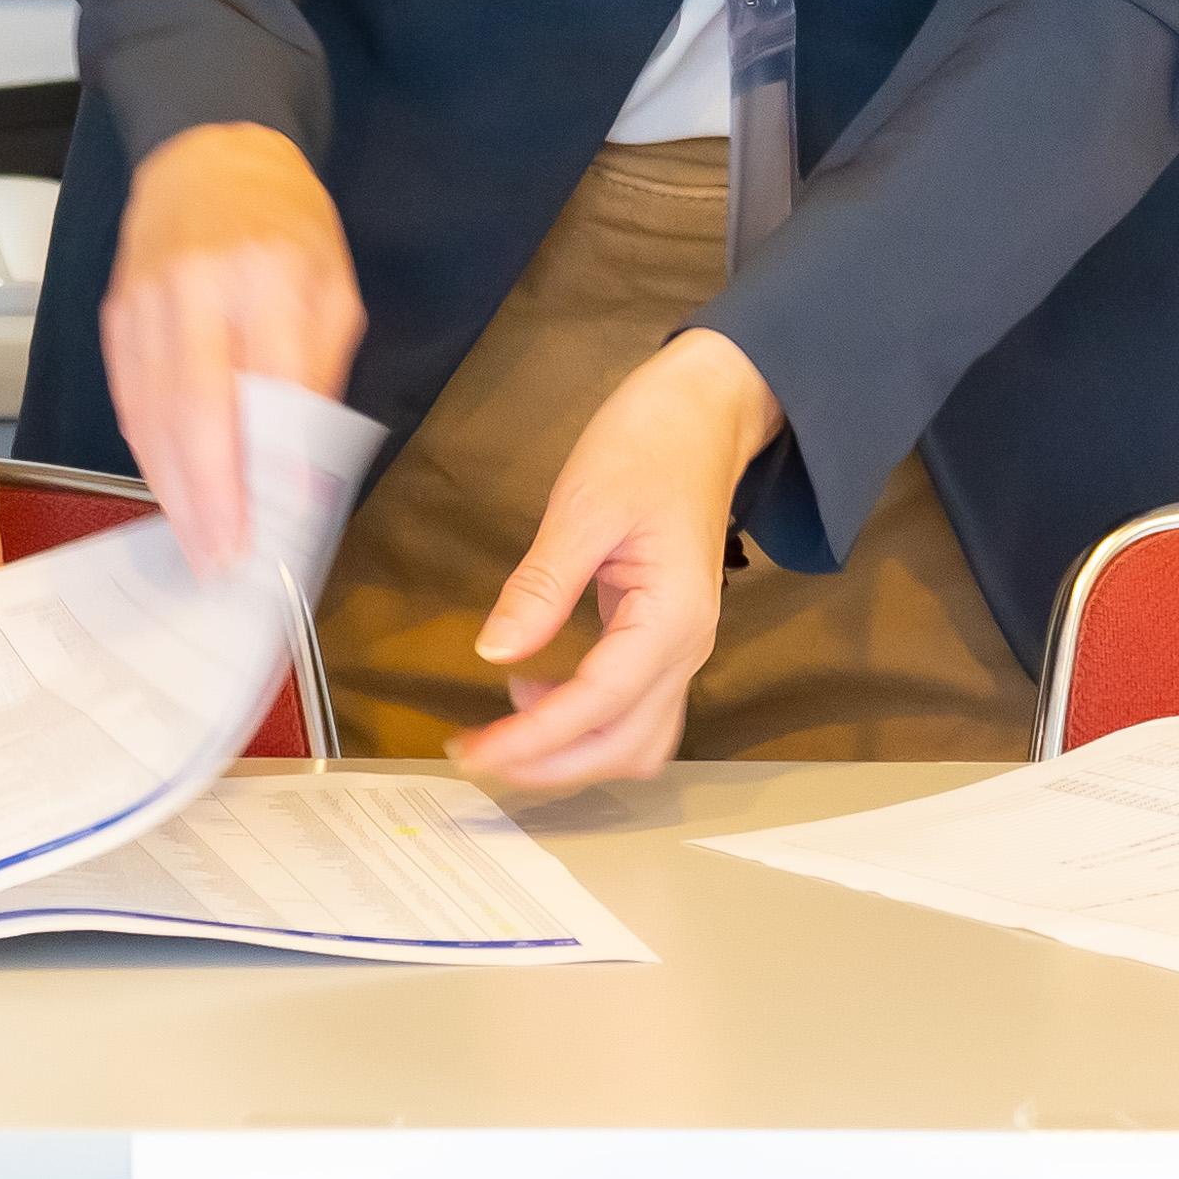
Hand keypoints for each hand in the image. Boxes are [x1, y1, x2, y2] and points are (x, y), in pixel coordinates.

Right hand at [100, 121, 362, 566]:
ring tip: (197, 544)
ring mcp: (145, 300)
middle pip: (190, 411)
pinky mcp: (116, 315)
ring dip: (171, 487)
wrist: (209, 156)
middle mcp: (196, 286)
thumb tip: (297, 469)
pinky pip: (128, 397)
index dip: (252, 473)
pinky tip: (170, 487)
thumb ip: (317, 376)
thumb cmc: (285, 226)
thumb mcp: (333, 291)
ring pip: (150, 413)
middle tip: (217, 563)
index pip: (260, 391)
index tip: (257, 534)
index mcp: (268, 276)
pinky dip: (148, 450)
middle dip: (202, 499)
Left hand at [450, 327, 783, 794]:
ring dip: (572, 754)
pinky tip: (537, 695)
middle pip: (622, 746)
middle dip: (549, 764)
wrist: (703, 414)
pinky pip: (632, 708)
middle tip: (475, 754)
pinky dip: (587, 723)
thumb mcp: (583, 506)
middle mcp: (687, 645)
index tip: (475, 750)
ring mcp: (681, 645)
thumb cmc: (651, 444)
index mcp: (671, 615)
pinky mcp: (663, 637)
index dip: (533, 740)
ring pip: (634, 740)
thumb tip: (496, 650)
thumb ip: (541, 586)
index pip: (597, 705)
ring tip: (504, 732)